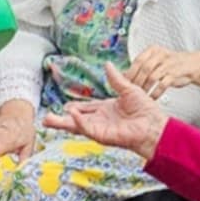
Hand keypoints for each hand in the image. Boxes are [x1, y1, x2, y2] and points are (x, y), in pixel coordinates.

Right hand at [51, 68, 168, 160]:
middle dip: (60, 119)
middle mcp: (100, 120)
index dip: (74, 108)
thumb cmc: (146, 111)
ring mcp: (100, 128)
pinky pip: (87, 128)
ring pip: (76, 126)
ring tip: (47, 120)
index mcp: (105, 110)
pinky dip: (79, 121)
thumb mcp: (128, 89)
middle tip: (45, 118)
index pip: (85, 109)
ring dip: (62, 123)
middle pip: (75, 120)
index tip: (64, 106)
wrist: (153, 125)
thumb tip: (107, 65)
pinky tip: (71, 115)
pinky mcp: (102, 135)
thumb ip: (116, 79)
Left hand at [127, 46, 199, 100]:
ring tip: (140, 97)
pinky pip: (163, 84)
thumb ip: (141, 66)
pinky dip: (156, 92)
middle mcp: (160, 55)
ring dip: (145, 88)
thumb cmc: (170, 64)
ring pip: (152, 77)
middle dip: (136, 82)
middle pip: (144, 68)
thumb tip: (123, 75)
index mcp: (153, 50)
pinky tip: (152, 98)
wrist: (192, 65)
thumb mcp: (155, 60)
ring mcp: (169, 63)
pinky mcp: (176, 73)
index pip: (138, 60)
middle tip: (130, 93)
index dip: (130, 73)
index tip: (123, 84)